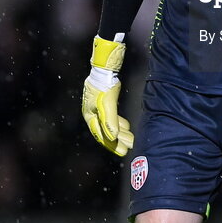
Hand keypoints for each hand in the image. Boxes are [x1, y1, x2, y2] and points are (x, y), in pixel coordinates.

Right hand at [81, 35, 133, 156]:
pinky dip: (120, 123)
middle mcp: (93, 115)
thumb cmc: (103, 86)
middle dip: (118, 141)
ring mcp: (99, 110)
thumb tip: (113, 136)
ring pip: (110, 125)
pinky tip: (127, 126)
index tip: (123, 152)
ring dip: (120, 133)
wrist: (104, 70)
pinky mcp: (106, 104)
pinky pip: (113, 118)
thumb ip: (110, 120)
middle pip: (106, 132)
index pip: (102, 135)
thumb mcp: (106, 104)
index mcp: (90, 117)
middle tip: (129, 148)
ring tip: (131, 139)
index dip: (112, 145)